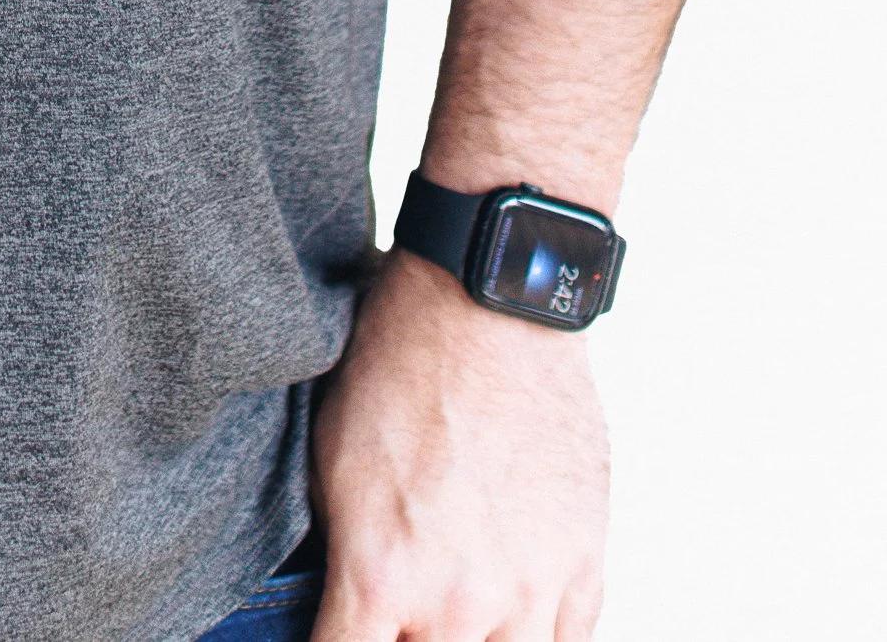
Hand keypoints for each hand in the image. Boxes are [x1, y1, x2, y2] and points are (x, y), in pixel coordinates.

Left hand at [309, 249, 608, 640]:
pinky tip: (513, 616)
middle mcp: (457, 605)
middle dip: (405, 641)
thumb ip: (340, 555)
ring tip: (456, 608)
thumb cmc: (396, 366)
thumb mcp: (330, 459)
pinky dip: (538, 637)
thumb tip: (341, 599)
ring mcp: (529, 592)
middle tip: (399, 608)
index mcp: (380, 577)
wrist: (488, 306)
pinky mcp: (583, 568)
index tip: (339, 629)